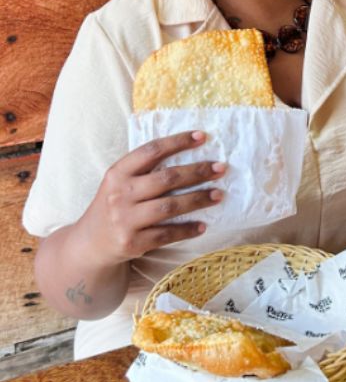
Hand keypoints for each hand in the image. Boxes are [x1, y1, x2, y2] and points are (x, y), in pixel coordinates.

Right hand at [80, 131, 225, 265]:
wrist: (89, 244)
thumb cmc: (113, 206)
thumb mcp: (119, 182)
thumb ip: (144, 170)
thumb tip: (188, 154)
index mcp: (118, 172)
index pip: (152, 150)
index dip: (178, 142)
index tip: (202, 137)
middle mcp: (120, 194)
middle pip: (167, 178)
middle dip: (198, 172)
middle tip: (221, 168)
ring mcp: (125, 219)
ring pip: (170, 206)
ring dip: (198, 199)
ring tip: (219, 195)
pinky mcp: (133, 242)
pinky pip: (167, 234)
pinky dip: (187, 230)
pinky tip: (202, 225)